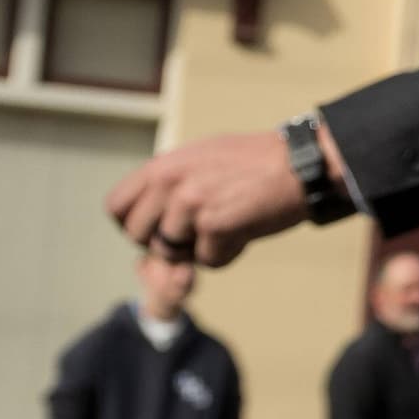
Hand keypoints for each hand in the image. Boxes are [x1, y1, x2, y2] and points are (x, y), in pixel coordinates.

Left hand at [108, 130, 307, 265]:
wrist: (302, 163)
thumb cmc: (258, 162)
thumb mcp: (202, 158)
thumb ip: (171, 182)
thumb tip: (152, 213)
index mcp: (162, 165)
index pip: (116, 206)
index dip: (134, 225)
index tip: (156, 229)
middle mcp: (168, 182)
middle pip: (139, 236)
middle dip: (167, 242)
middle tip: (199, 233)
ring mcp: (189, 204)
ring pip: (172, 252)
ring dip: (201, 248)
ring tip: (230, 225)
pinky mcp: (214, 226)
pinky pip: (208, 260)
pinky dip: (229, 253)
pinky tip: (247, 230)